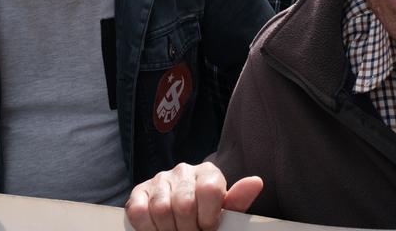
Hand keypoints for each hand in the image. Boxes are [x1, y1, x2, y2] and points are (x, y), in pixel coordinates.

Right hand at [125, 162, 262, 230]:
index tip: (208, 227)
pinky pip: (139, 212)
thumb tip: (256, 182)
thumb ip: (238, 200)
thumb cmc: (207, 214)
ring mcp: (160, 179)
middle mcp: (183, 170)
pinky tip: (159, 229)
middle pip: (184, 204)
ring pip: (162, 210)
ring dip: (169, 230)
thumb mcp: (224, 211)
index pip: (209, 190)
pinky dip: (149, 228)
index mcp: (208, 172)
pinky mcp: (139, 191)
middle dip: (188, 228)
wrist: (183, 216)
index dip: (208, 217)